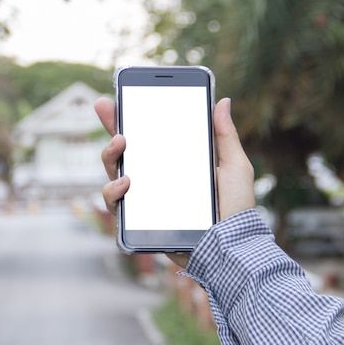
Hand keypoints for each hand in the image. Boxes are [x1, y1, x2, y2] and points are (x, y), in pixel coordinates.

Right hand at [94, 96, 254, 267]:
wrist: (230, 247)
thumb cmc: (236, 208)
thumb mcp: (234, 166)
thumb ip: (224, 135)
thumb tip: (221, 101)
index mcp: (175, 162)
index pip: (149, 135)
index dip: (130, 116)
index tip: (117, 97)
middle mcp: (156, 178)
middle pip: (124, 150)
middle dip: (110, 126)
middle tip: (107, 109)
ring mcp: (145, 199)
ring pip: (113, 173)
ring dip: (109, 155)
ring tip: (120, 145)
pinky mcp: (139, 220)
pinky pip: (116, 205)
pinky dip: (113, 191)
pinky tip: (126, 183)